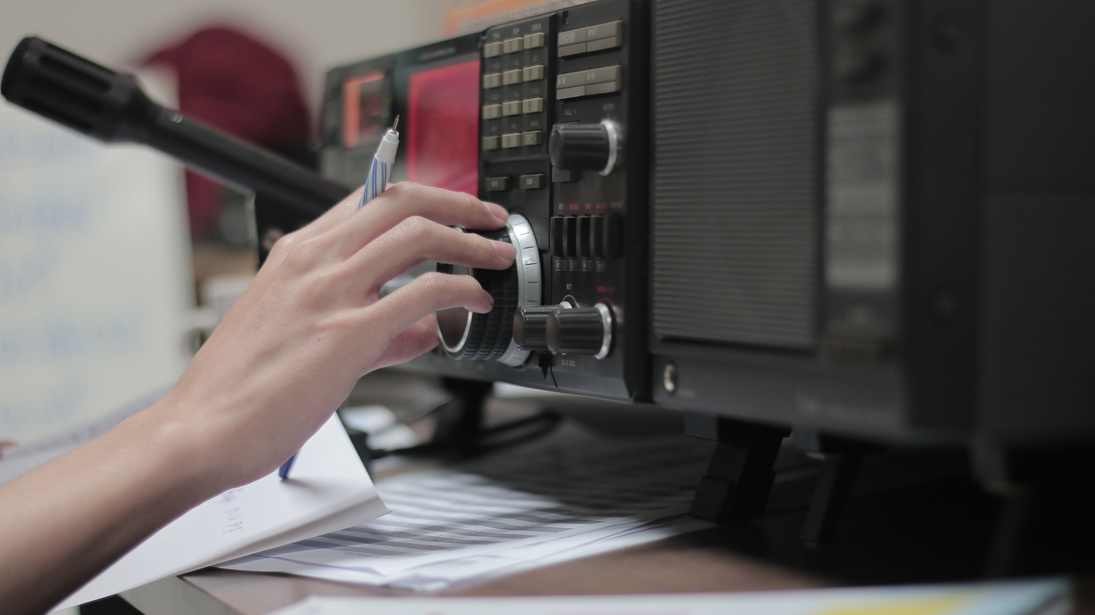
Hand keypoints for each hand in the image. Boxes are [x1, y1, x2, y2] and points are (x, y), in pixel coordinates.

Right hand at [154, 182, 513, 490]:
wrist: (201, 429)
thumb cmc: (240, 388)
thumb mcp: (302, 336)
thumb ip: (370, 326)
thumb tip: (421, 326)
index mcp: (296, 253)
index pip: (369, 199)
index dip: (423, 199)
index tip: (454, 210)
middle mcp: (313, 262)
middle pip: (400, 200)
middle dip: (458, 203)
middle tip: (490, 218)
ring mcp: (330, 294)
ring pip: (417, 235)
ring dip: (469, 242)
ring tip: (495, 257)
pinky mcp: (348, 335)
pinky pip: (421, 294)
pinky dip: (460, 291)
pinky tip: (474, 304)